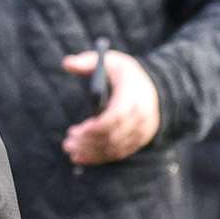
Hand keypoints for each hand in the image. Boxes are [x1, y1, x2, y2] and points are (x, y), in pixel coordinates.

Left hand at [61, 49, 160, 164]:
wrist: (153, 87)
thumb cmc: (124, 73)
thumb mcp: (109, 60)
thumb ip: (87, 61)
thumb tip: (66, 64)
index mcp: (133, 95)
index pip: (116, 116)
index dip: (96, 127)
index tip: (75, 131)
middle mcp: (141, 116)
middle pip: (114, 135)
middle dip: (89, 142)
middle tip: (67, 143)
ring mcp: (142, 130)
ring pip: (116, 147)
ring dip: (92, 152)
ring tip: (70, 150)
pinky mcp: (139, 140)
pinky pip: (120, 152)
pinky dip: (100, 157)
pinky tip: (82, 157)